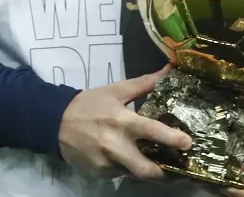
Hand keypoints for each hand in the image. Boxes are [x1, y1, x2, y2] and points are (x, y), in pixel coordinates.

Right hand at [58, 68, 190, 181]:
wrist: (54, 122)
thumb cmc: (89, 104)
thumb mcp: (115, 90)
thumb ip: (144, 84)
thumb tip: (169, 69)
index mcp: (121, 120)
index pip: (151, 131)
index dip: (172, 138)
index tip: (188, 143)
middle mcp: (115, 145)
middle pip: (146, 169)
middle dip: (166, 174)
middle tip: (180, 170)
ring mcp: (106, 163)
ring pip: (135, 174)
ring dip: (148, 170)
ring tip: (159, 166)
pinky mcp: (99, 174)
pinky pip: (120, 174)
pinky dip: (128, 169)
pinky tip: (128, 161)